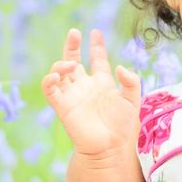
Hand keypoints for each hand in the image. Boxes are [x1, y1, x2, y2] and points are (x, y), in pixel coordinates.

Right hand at [41, 28, 140, 158]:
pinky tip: (56, 75)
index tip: (95, 32)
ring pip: (60, 71)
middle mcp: (85, 87)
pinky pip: (50, 89)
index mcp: (103, 84)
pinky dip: (49, 80)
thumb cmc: (122, 127)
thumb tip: (118, 67)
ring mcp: (73, 95)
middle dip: (72, 45)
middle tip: (74, 32)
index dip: (96, 45)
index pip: (97, 59)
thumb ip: (131, 81)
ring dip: (62, 62)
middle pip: (74, 60)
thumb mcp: (133, 101)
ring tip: (72, 63)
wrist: (109, 148)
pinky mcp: (63, 106)